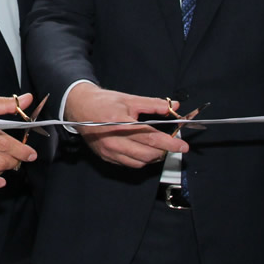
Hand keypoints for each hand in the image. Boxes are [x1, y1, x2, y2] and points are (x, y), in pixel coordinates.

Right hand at [65, 83, 187, 167]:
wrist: (80, 107)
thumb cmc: (104, 102)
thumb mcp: (129, 99)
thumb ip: (153, 104)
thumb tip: (173, 106)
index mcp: (121, 124)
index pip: (151, 137)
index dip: (170, 143)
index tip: (183, 146)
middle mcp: (114, 141)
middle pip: (147, 154)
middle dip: (164, 151)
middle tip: (172, 145)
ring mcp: (109, 151)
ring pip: (139, 162)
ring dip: (153, 157)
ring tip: (159, 148)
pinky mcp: (106, 157)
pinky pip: (129, 164)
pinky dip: (140, 160)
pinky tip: (144, 150)